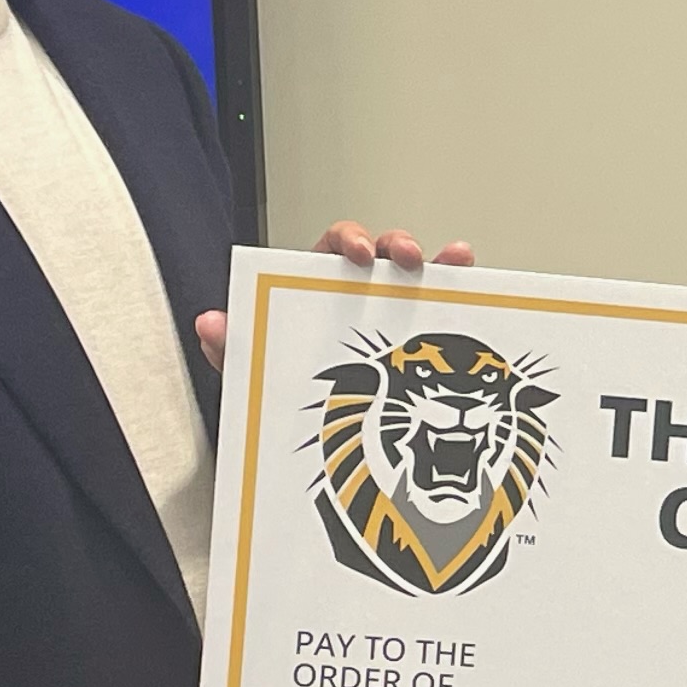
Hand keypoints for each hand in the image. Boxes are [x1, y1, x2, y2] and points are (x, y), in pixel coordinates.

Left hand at [197, 220, 477, 367]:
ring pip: (420, 277)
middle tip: (406, 258)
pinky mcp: (421, 342)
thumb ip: (232, 350)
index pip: (334, 247)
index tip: (358, 254)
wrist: (315, 445)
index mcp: (318, 290)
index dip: (349, 240)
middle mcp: (360, 295)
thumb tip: (210, 323)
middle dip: (398, 246)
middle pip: (383, 253)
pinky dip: (463, 295)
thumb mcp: (256, 376)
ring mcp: (393, 314)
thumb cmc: (288, 395)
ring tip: (457, 261)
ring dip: (441, 263)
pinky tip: (475, 286)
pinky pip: (445, 311)